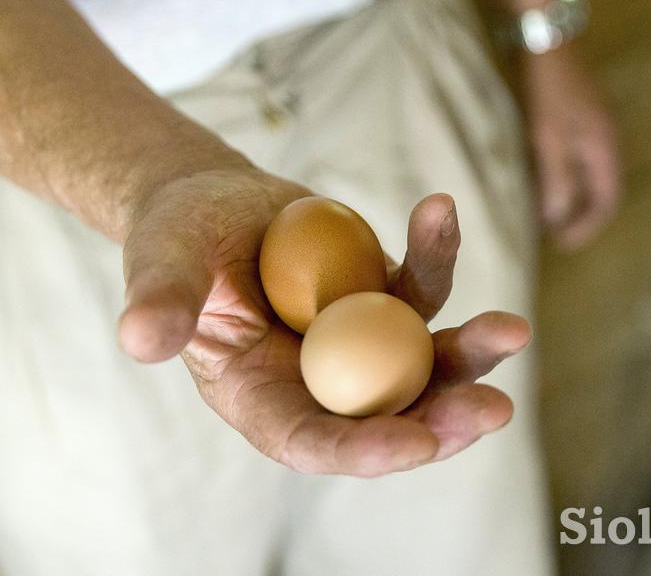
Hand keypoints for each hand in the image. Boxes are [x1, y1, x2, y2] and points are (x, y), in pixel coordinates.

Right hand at [118, 167, 532, 476]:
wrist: (210, 201)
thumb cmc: (174, 239)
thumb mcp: (159, 263)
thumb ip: (158, 301)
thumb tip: (140, 339)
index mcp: (260, 396)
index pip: (312, 440)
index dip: (362, 450)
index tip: (413, 444)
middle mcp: (319, 381)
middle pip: (389, 416)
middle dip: (443, 420)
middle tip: (492, 410)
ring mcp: (359, 341)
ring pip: (425, 361)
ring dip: (469, 351)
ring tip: (510, 330)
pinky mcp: (382, 296)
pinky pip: (420, 283)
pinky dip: (436, 251)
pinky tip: (439, 210)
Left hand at [517, 45, 621, 248]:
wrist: (544, 37)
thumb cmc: (547, 90)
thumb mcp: (549, 139)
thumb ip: (556, 179)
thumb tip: (556, 218)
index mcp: (604, 149)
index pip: (606, 201)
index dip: (585, 227)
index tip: (560, 244)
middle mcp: (604, 140)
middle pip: (598, 190)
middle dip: (576, 215)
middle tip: (548, 234)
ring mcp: (591, 126)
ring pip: (585, 173)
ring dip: (567, 196)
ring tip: (539, 212)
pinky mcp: (575, 115)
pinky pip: (573, 157)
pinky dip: (559, 175)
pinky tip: (534, 179)